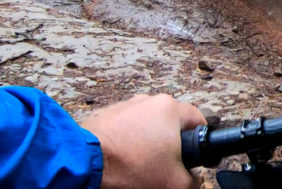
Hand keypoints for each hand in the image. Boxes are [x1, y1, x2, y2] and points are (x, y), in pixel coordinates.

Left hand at [81, 94, 205, 188]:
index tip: (194, 155)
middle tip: (164, 165)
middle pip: (169, 123)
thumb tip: (192, 180)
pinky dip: (124, 143)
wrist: (82, 165)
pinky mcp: (103, 116)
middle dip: (169, 144)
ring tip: (137, 165)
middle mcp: (148, 101)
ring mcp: (123, 106)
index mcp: (170, 108)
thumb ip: (193, 181)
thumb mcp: (174, 183)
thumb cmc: (128, 167)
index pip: (197, 119)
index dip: (200, 140)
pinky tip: (120, 160)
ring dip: (145, 143)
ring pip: (145, 126)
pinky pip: (123, 129)